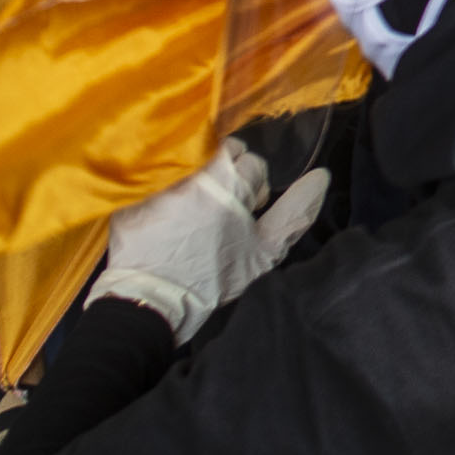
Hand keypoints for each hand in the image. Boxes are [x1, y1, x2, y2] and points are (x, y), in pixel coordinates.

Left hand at [93, 140, 330, 340]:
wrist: (154, 303)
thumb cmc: (215, 278)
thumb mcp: (265, 252)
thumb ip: (296, 212)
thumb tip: (321, 176)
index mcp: (230, 182)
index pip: (252, 162)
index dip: (254, 189)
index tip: (246, 212)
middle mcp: (194, 171)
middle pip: (221, 151)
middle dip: (228, 173)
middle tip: (223, 206)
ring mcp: (160, 179)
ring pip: (191, 159)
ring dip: (198, 177)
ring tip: (194, 211)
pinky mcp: (133, 191)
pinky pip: (155, 174)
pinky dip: (164, 187)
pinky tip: (167, 216)